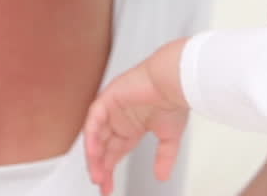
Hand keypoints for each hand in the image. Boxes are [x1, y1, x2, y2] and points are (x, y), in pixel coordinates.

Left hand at [83, 39, 188, 195]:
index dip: (109, 171)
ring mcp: (111, 109)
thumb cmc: (174, 99)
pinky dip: (92, 136)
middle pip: (102, 148)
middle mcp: (119, 119)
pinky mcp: (107, 98)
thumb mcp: (169, 137)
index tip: (107, 188)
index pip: (115, 153)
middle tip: (100, 184)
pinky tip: (94, 152)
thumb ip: (164, 157)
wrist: (174, 81)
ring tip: (97, 174)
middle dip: (100, 168)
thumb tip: (162, 176)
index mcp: (131, 126)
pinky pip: (94, 120)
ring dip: (94, 156)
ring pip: (96, 136)